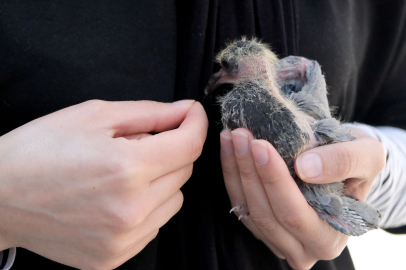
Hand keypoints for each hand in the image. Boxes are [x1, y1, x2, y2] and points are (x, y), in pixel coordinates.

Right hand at [0, 100, 207, 269]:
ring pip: (174, 199)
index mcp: (127, 168)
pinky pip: (155, 225)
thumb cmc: (41, 149)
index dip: (195, 123)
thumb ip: (151, 114)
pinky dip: (148, 206)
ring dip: (161, 180)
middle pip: (184, 171)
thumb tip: (187, 111)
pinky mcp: (115, 257)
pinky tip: (118, 197)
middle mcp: (132, 209)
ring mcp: (124, 238)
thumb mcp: (95, 116)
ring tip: (124, 172)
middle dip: (171, 149)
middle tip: (139, 142)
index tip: (192, 113)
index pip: (189, 145)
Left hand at [220, 127, 384, 269]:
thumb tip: (306, 168)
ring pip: (248, 209)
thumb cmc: (356, 161)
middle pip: (266, 214)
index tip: (261, 144)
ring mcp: (277, 239)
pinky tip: (229, 147)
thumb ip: (344, 161)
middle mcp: (302, 246)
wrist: (343, 164)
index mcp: (330, 236)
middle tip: (240, 134)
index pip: (295, 213)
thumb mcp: (366, 155)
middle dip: (250, 171)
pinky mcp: (260, 226)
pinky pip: (239, 203)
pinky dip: (231, 173)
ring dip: (236, 170)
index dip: (274, 180)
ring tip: (232, 136)